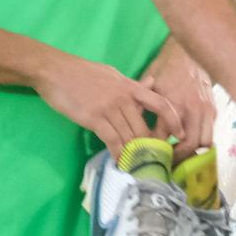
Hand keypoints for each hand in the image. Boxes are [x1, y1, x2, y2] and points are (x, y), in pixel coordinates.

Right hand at [34, 52, 181, 151]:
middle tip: (151, 159)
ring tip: (137, 165)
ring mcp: (109, 108)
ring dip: (133, 153)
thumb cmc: (83, 73)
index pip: (160, 104)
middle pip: (144, 128)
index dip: (173, 120)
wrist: (55, 70)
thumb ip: (132, 84)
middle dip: (149, 146)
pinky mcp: (94, 118)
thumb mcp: (113, 74)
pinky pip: (112, 140)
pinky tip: (120, 162)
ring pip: (129, 136)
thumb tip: (151, 83)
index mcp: (131, 87)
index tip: (179, 134)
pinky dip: (117, 153)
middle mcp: (124, 98)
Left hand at [145, 47, 215, 157]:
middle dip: (180, 156)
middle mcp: (195, 110)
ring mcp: (207, 110)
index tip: (151, 156)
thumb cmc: (165, 68)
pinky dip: (200, 138)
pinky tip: (188, 137)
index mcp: (177, 105)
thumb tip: (144, 136)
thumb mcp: (150, 89)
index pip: (168, 138)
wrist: (186, 52)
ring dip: (193, 149)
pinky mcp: (214, 108)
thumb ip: (148, 112)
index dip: (160, 150)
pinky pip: (210, 131)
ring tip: (179, 151)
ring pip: (205, 142)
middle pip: (192, 145)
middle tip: (167, 159)